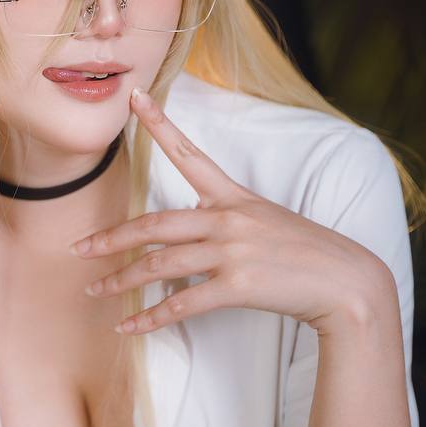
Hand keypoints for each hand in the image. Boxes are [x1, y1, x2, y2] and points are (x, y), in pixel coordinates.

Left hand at [70, 86, 389, 336]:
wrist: (347, 281)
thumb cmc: (305, 253)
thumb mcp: (265, 222)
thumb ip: (225, 221)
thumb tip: (187, 232)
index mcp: (234, 197)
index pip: (190, 153)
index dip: (159, 124)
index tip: (133, 99)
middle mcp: (228, 219)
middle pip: (153, 224)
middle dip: (111, 238)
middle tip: (78, 248)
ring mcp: (232, 252)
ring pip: (159, 265)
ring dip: (121, 280)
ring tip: (94, 291)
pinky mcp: (238, 285)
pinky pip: (181, 304)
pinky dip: (150, 318)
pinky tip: (127, 327)